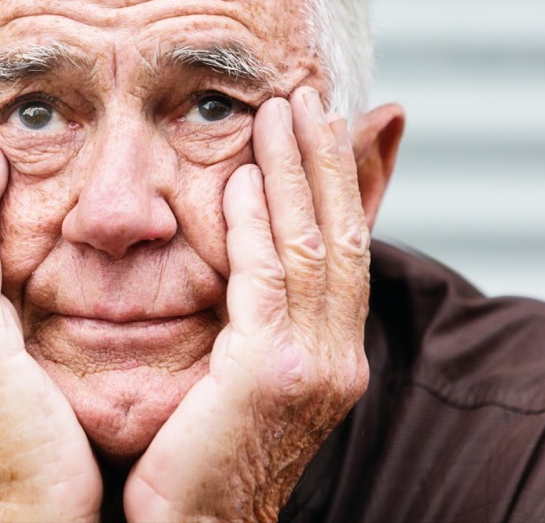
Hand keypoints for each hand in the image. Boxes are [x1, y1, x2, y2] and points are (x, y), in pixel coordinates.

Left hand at [123, 86, 370, 521]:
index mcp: (333, 352)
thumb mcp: (238, 368)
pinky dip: (259, 225)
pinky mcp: (271, 374)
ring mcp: (314, 366)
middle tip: (308, 92)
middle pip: (341, 233)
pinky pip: (266, 281)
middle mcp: (338, 355)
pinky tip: (244, 180)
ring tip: (282, 110)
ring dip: (298, 171)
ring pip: (311, 245)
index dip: (338, 178)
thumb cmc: (201, 452)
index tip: (321, 117)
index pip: (344, 245)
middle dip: (328, 159)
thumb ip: (254, 300)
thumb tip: (256, 231)